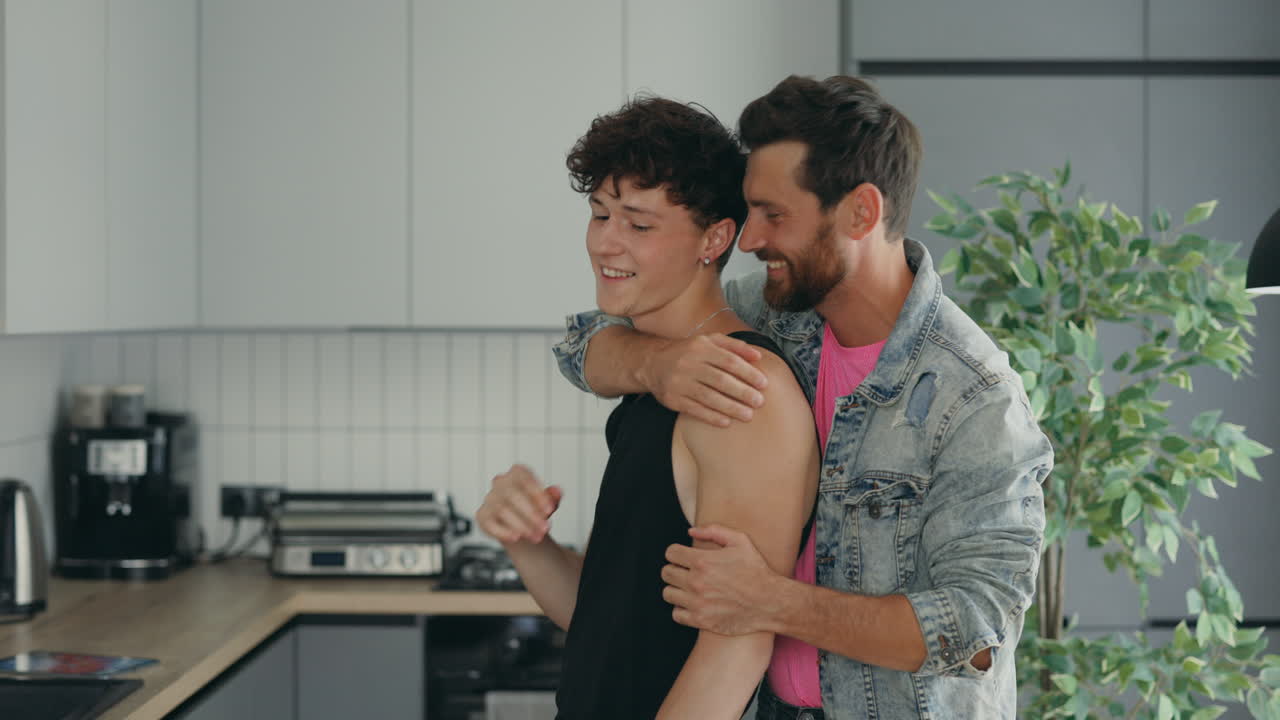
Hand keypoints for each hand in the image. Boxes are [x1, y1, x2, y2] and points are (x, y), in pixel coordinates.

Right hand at [476, 464, 562, 544]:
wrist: (524, 527)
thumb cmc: (536, 509)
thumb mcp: (548, 503)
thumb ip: (553, 497)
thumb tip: (557, 491)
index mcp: (517, 473)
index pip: (524, 478)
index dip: (537, 493)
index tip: (550, 510)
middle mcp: (500, 482)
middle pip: (512, 494)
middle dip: (531, 513)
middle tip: (545, 528)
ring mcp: (489, 498)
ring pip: (502, 509)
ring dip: (521, 525)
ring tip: (536, 536)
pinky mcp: (482, 516)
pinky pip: (490, 523)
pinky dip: (503, 532)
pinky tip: (516, 538)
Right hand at [642, 333, 768, 427]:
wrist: (653, 363)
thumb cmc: (688, 353)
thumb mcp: (709, 341)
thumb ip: (734, 346)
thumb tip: (758, 356)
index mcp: (701, 348)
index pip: (729, 361)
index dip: (748, 373)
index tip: (763, 384)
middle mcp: (689, 363)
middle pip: (720, 380)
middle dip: (742, 392)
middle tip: (759, 402)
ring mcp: (679, 382)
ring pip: (708, 397)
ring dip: (730, 407)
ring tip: (748, 415)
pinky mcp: (672, 399)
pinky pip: (694, 409)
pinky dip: (711, 417)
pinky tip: (726, 422)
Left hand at [661, 525, 780, 635]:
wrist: (770, 603)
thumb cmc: (756, 570)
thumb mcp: (740, 541)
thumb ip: (714, 531)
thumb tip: (690, 531)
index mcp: (703, 561)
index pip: (671, 553)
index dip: (676, 553)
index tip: (684, 557)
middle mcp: (696, 582)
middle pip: (666, 573)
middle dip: (675, 570)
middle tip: (686, 572)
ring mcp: (697, 603)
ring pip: (668, 593)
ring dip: (676, 589)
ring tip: (688, 588)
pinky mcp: (701, 620)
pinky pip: (676, 614)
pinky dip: (681, 609)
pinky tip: (693, 604)